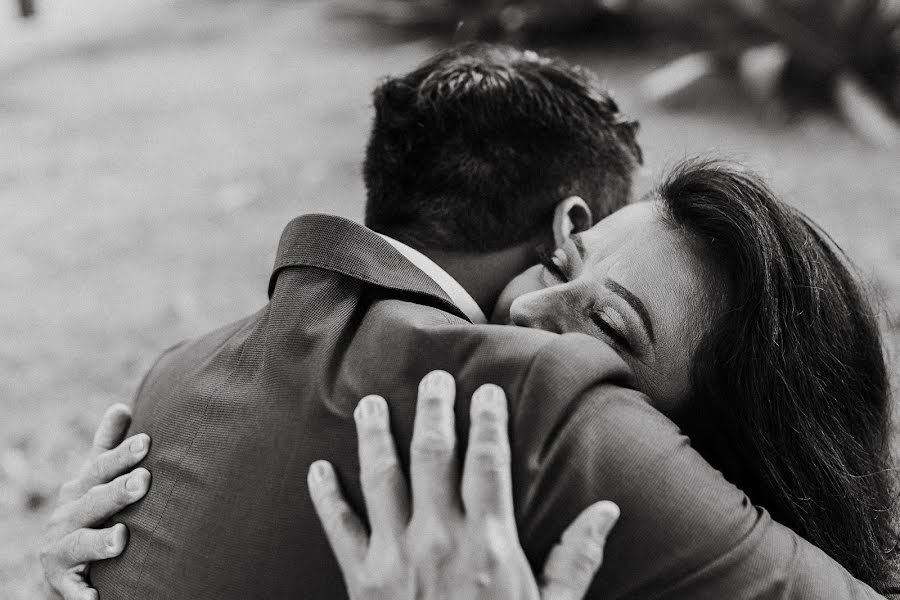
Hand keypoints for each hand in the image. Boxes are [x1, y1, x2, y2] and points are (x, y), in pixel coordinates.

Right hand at [39, 404, 151, 599]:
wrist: (60, 568)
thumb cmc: (88, 515)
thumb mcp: (92, 482)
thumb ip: (106, 446)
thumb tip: (122, 405)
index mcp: (79, 490)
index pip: (100, 468)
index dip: (122, 454)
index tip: (147, 441)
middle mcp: (66, 517)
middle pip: (93, 501)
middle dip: (117, 491)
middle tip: (144, 481)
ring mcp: (60, 550)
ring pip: (80, 543)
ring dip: (100, 541)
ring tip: (122, 539)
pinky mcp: (60, 582)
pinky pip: (70, 590)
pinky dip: (81, 594)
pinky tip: (96, 598)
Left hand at [308, 370, 619, 599]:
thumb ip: (576, 561)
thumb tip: (607, 511)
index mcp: (489, 544)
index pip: (488, 462)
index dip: (488, 421)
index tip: (486, 391)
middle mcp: (439, 540)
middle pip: (432, 455)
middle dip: (433, 410)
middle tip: (433, 378)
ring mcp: (395, 558)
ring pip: (381, 478)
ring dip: (374, 436)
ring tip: (368, 404)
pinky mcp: (362, 581)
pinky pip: (339, 529)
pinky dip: (326, 497)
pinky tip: (317, 469)